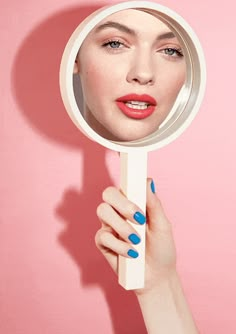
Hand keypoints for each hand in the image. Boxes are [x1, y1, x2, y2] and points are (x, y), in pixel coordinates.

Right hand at [95, 178, 176, 294]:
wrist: (157, 277)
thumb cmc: (162, 248)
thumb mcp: (163, 225)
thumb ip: (154, 204)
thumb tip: (148, 181)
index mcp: (133, 204)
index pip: (124, 186)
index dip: (127, 185)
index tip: (137, 191)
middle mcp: (119, 212)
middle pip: (108, 194)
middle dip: (123, 204)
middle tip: (139, 218)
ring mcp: (109, 226)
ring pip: (103, 211)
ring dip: (122, 226)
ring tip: (137, 240)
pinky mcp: (103, 243)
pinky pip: (102, 236)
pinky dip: (119, 245)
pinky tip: (132, 254)